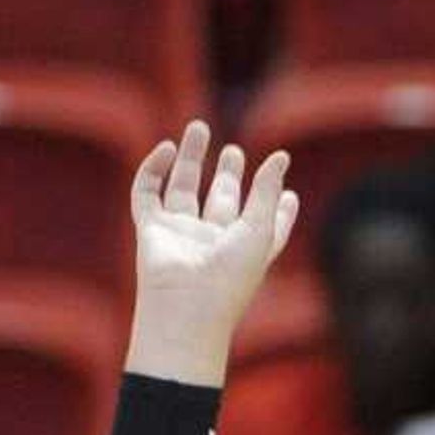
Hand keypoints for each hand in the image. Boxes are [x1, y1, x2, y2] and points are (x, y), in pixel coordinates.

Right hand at [126, 121, 297, 385]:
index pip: (263, 224)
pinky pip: (147, 193)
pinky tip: (168, 148)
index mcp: (245, 248)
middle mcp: (213, 242)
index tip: (287, 192)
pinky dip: (154, 169)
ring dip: (190, 159)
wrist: (186, 306)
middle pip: (221, 202)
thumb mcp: (260, 228)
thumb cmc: (231, 275)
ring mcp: (180, 235)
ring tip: (199, 127)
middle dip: (227, 177)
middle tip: (234, 152)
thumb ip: (268, 190)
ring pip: (184, 188)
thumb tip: (282, 156)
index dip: (273, 207)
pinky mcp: (150, 229)